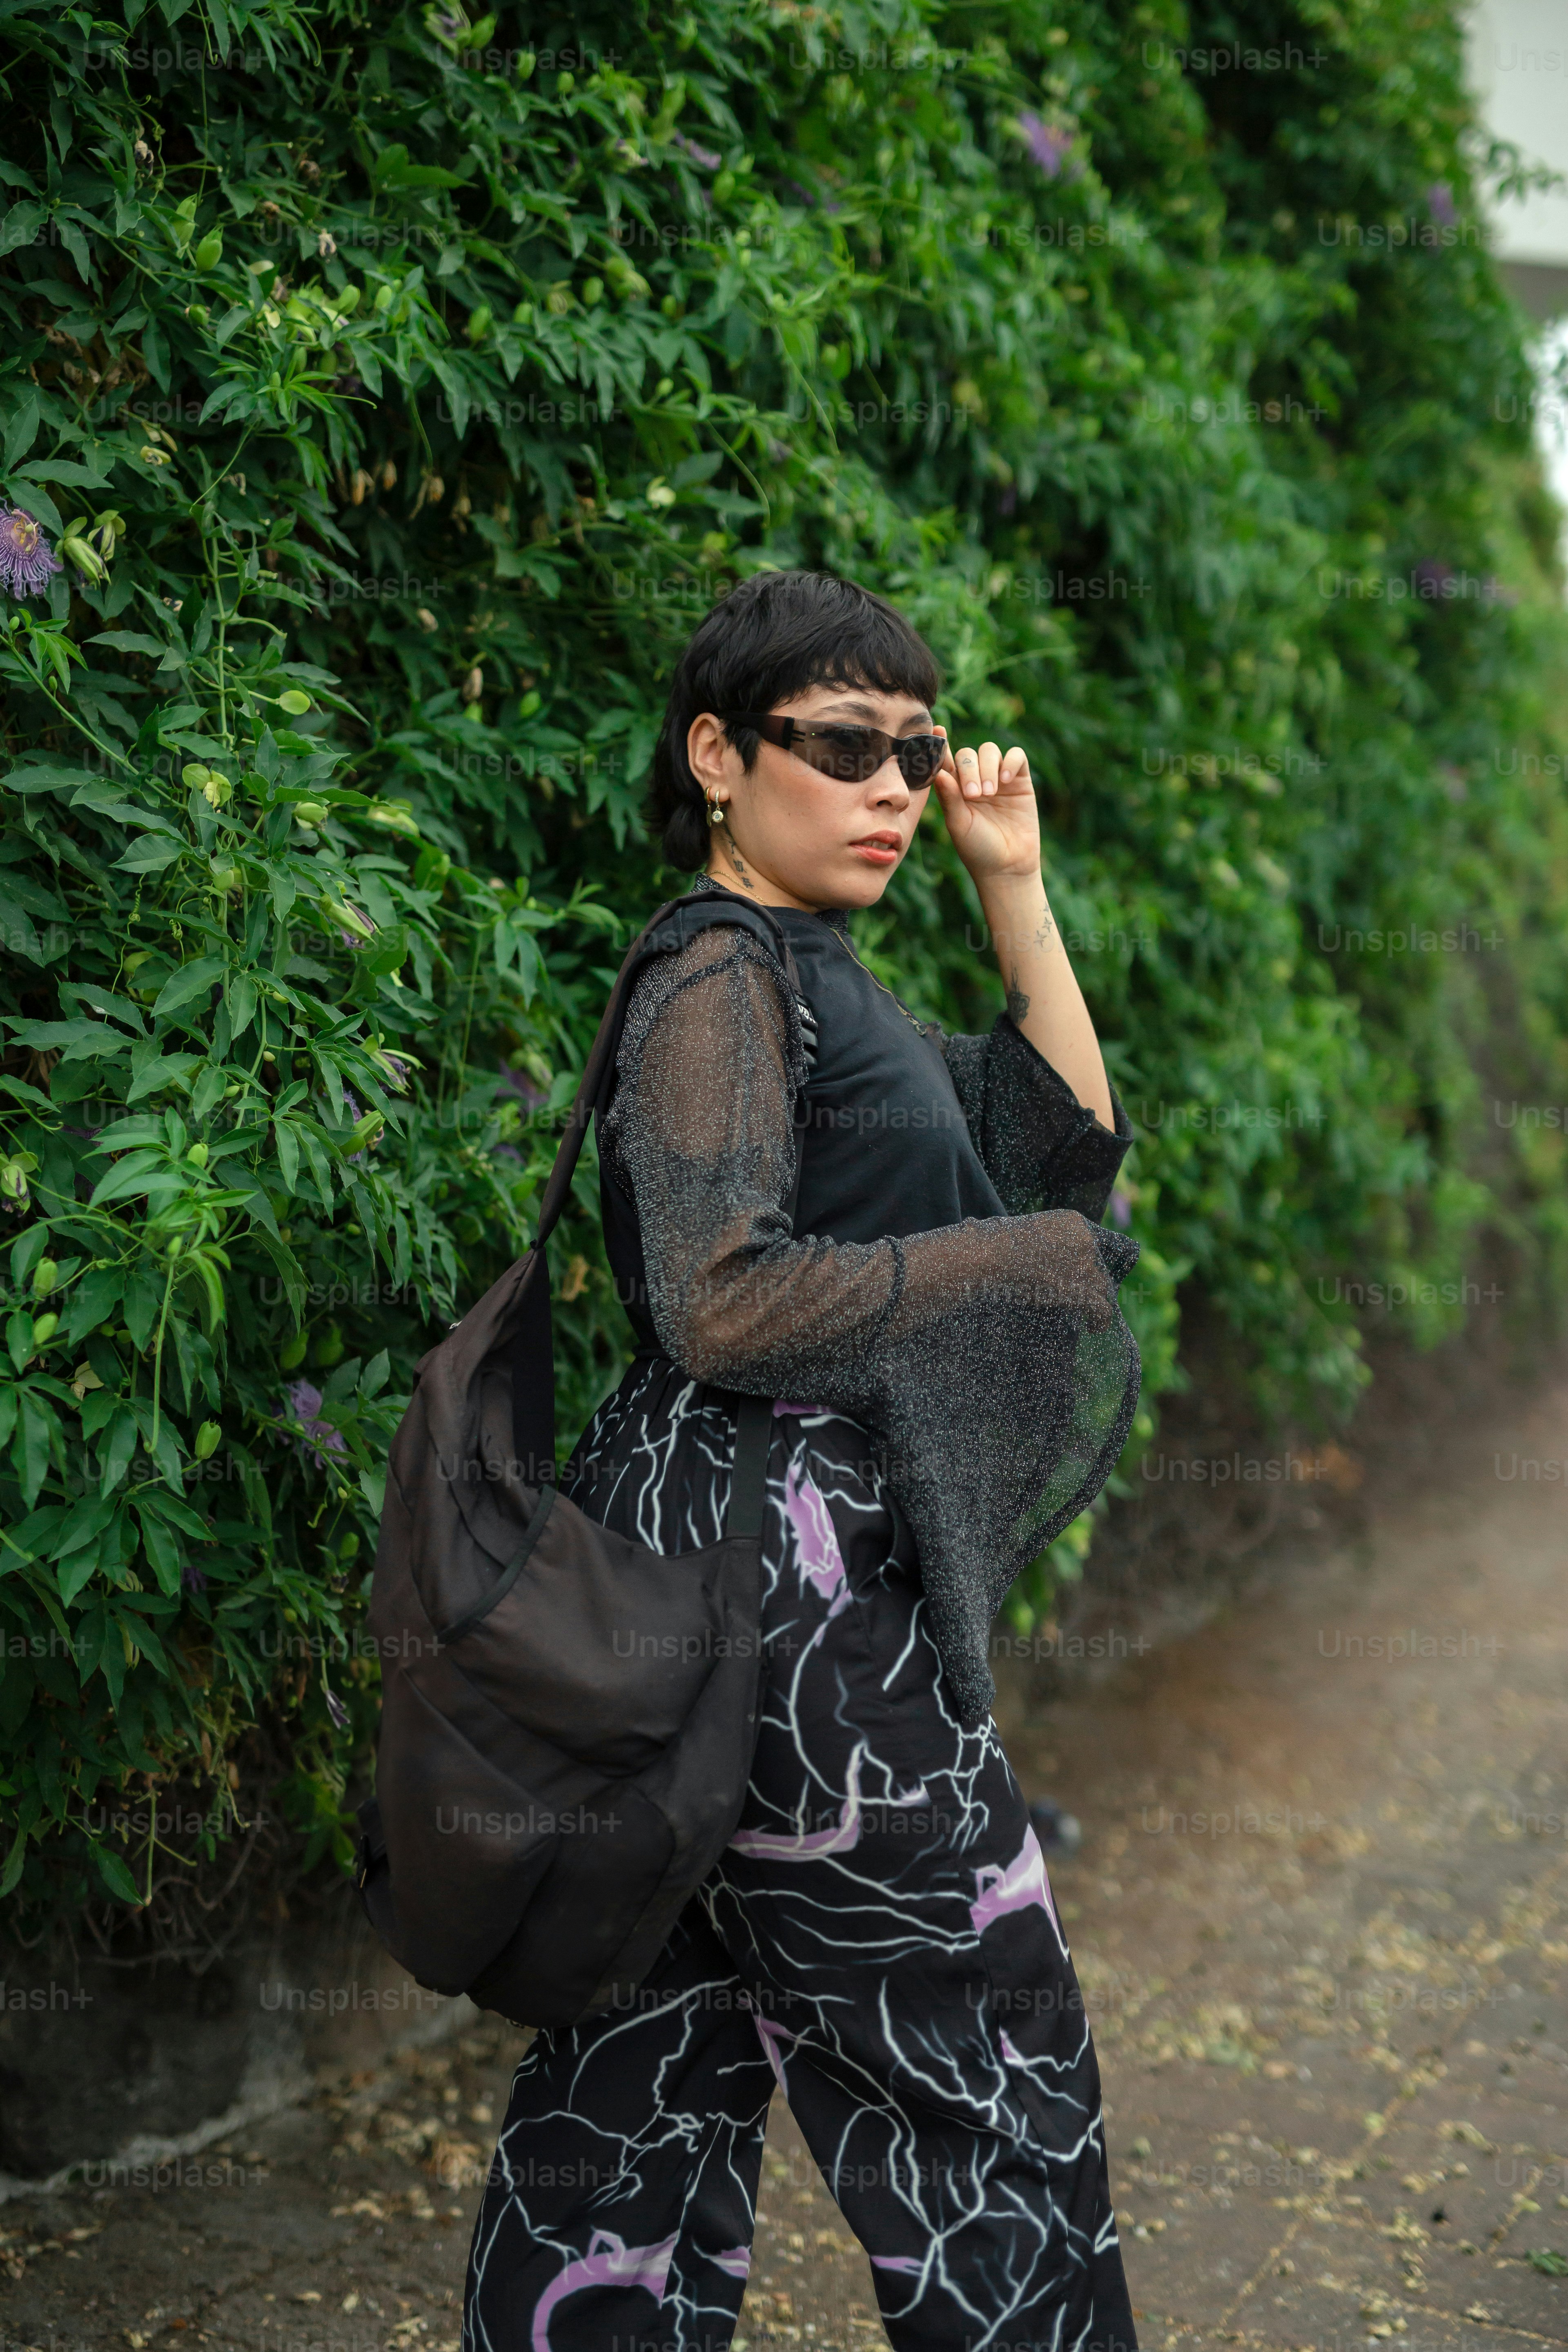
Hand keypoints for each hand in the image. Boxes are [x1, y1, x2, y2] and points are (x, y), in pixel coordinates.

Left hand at [930, 727, 1041, 883]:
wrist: (1007, 866)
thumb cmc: (977, 849)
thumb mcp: (959, 824)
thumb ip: (949, 797)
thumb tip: (938, 771)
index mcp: (954, 789)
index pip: (944, 761)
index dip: (940, 744)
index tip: (936, 730)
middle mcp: (974, 780)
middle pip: (968, 755)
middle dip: (969, 769)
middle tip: (973, 795)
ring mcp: (998, 779)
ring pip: (990, 751)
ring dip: (987, 768)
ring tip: (989, 793)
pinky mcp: (1020, 781)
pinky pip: (1016, 756)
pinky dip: (1010, 762)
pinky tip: (1006, 780)